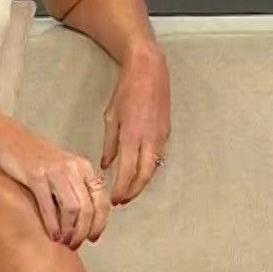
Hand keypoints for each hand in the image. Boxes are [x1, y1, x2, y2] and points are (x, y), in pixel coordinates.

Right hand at [0, 123, 110, 247]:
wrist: (10, 140)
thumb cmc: (37, 159)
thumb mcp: (64, 169)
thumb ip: (77, 188)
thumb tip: (86, 220)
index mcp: (84, 167)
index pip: (102, 200)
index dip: (100, 223)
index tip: (93, 237)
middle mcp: (74, 168)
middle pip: (89, 208)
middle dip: (84, 231)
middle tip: (76, 243)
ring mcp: (55, 172)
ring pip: (73, 208)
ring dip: (70, 231)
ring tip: (64, 242)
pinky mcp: (36, 176)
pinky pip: (49, 206)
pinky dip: (53, 225)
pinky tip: (52, 235)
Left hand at [101, 46, 169, 204]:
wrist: (149, 71)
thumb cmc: (126, 90)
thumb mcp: (110, 117)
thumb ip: (109, 144)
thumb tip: (106, 165)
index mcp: (132, 135)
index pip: (127, 172)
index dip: (121, 189)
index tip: (114, 199)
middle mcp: (149, 139)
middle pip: (144, 176)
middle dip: (133, 191)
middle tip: (122, 201)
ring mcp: (161, 136)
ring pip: (152, 168)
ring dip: (141, 181)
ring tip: (129, 190)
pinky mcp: (166, 132)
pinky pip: (157, 156)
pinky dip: (147, 168)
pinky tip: (138, 171)